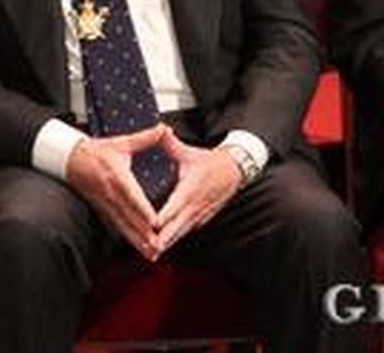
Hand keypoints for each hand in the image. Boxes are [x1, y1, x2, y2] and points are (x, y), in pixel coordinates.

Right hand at [64, 124, 166, 259]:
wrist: (71, 159)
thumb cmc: (96, 151)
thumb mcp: (121, 143)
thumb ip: (145, 138)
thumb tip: (164, 129)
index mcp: (117, 176)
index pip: (132, 196)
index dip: (143, 210)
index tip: (155, 222)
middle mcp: (111, 194)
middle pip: (130, 217)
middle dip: (144, 233)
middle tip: (159, 246)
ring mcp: (106, 204)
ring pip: (124, 226)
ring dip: (138, 241)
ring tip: (152, 253)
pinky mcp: (104, 210)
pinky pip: (118, 227)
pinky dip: (129, 239)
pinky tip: (140, 248)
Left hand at [152, 133, 243, 255]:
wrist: (234, 171)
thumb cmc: (210, 162)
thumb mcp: (189, 152)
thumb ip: (171, 143)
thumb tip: (160, 129)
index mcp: (190, 189)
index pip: (175, 206)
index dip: (164, 217)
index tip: (153, 226)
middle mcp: (195, 205)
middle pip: (177, 226)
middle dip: (164, 238)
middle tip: (150, 248)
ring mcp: (200, 214)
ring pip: (182, 232)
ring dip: (169, 243)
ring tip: (153, 253)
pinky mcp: (202, 218)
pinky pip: (187, 231)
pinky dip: (176, 239)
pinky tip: (164, 247)